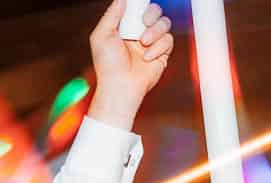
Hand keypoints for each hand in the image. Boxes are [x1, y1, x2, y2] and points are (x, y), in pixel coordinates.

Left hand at [88, 1, 173, 128]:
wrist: (120, 86)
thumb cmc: (108, 65)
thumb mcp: (102, 36)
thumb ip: (111, 15)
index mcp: (125, 26)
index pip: (137, 7)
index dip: (141, 3)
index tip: (141, 4)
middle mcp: (139, 32)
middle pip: (155, 10)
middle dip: (152, 12)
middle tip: (144, 21)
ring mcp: (152, 42)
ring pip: (165, 23)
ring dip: (155, 31)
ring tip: (143, 42)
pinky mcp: (162, 53)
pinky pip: (168, 40)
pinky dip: (158, 47)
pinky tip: (147, 57)